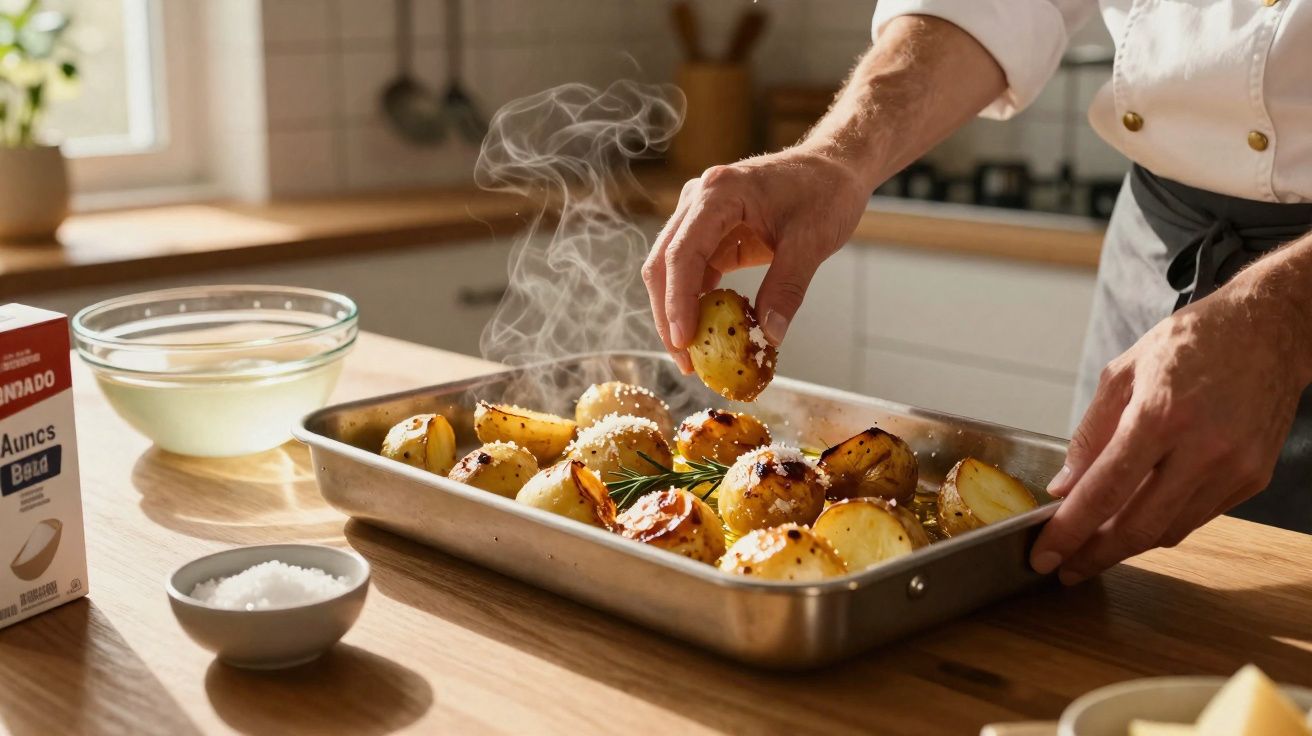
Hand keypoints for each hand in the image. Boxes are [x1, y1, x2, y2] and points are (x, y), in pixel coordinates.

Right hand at [642, 146, 869, 371]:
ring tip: (693, 355)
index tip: (684, 341)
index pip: (683, 252)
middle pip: (664, 263)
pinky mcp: (710, 233)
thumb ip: (787, 287)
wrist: (834, 168)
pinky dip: (696, 303)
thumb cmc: (826, 192)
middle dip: (668, 315)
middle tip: (684, 360)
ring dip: (677, 313)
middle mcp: (698, 200)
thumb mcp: (812, 241)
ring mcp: (700, 216)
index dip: (677, 300)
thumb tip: (769, 334)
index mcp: (719, 193)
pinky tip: (708, 331)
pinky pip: (693, 272)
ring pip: (671, 271)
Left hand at [1030, 283, 1310, 583]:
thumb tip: (1064, 488)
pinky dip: (1161, 524)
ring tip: (1093, 545)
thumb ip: (1089, 434)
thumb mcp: (1123, 373)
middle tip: (1064, 568)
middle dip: (1093, 555)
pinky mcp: (1253, 479)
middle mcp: (1203, 448)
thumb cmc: (1193, 342)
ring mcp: (1234, 468)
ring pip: (1168, 531)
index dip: (1070, 531)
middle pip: (1138, 526)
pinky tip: (1137, 518)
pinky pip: (1196, 518)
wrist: (1269, 330)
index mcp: (1162, 415)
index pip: (1104, 491)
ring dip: (1126, 545)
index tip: (1045, 554)